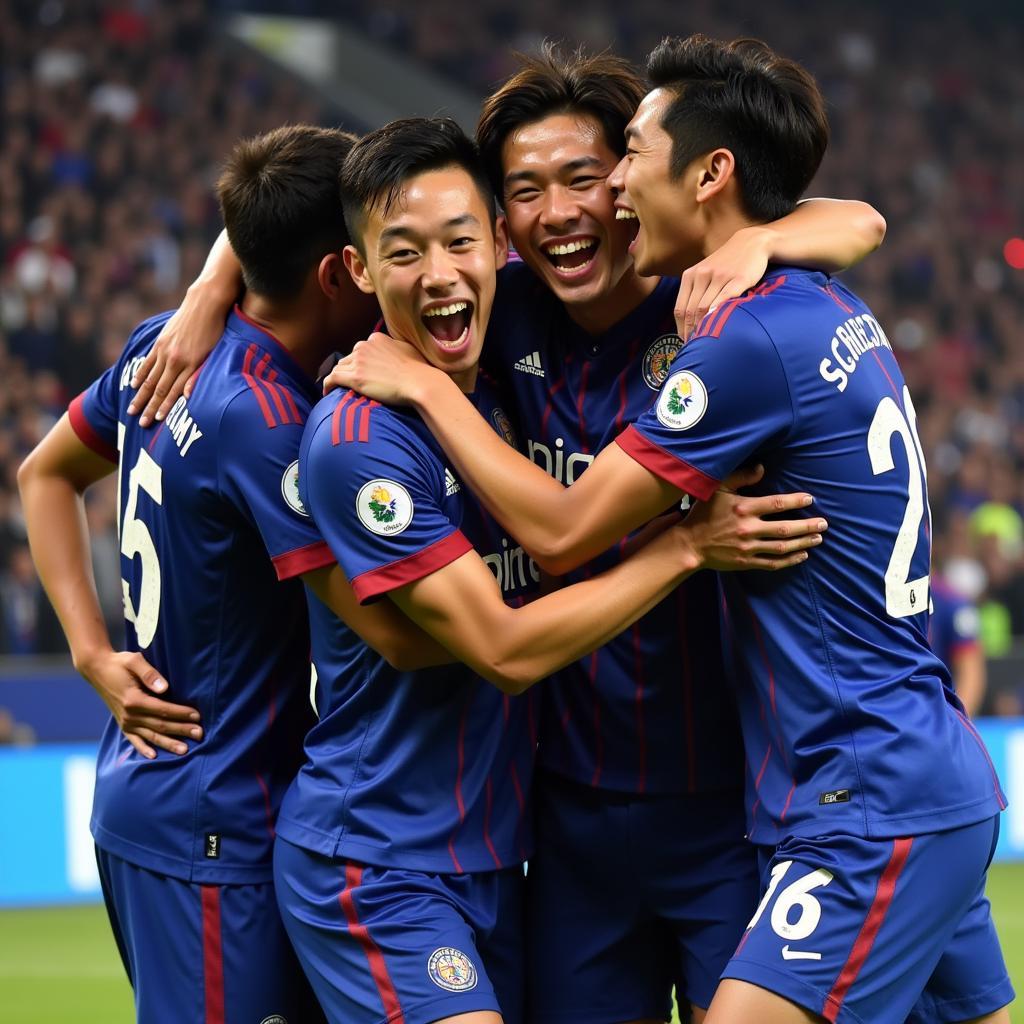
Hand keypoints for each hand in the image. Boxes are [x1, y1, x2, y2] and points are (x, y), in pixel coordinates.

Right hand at [77, 648, 201, 758]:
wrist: (97, 670)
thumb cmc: (120, 663)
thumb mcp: (134, 661)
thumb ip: (149, 674)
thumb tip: (164, 688)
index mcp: (133, 700)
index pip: (163, 710)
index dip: (181, 713)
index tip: (198, 716)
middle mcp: (129, 715)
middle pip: (160, 725)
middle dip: (181, 730)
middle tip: (200, 734)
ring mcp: (125, 722)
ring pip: (151, 736)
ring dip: (168, 743)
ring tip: (185, 749)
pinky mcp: (122, 724)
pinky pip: (134, 740)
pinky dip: (143, 749)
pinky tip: (154, 756)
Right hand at [128, 285, 230, 425]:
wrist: (206, 302)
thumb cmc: (217, 330)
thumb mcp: (214, 353)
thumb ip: (199, 375)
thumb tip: (187, 396)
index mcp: (189, 364)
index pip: (173, 392)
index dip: (164, 408)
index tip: (156, 422)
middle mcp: (174, 359)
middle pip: (158, 389)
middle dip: (149, 408)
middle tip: (141, 424)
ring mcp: (165, 350)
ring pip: (150, 378)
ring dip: (140, 396)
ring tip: (132, 410)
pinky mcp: (161, 342)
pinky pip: (148, 362)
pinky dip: (140, 375)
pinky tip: (133, 386)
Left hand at [323, 332, 432, 402]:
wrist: (418, 382)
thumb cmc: (418, 369)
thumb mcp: (407, 349)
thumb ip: (394, 346)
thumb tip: (392, 350)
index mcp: (376, 338)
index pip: (361, 349)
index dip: (361, 361)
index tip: (363, 371)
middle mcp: (364, 346)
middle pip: (349, 358)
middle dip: (350, 369)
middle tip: (354, 382)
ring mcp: (358, 361)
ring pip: (339, 367)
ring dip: (339, 377)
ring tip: (338, 388)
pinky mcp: (354, 377)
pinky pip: (333, 378)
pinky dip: (328, 384)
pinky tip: (327, 391)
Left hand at [674, 226, 770, 338]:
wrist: (751, 242)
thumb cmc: (726, 263)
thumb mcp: (704, 272)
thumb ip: (695, 292)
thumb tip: (687, 321)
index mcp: (690, 275)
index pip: (681, 308)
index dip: (681, 328)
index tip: (685, 342)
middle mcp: (702, 275)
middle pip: (692, 311)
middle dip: (691, 332)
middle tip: (695, 347)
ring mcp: (720, 276)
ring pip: (706, 308)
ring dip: (704, 328)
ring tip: (706, 343)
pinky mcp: (738, 279)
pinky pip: (725, 300)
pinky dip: (719, 316)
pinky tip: (719, 328)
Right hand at [681, 464, 826, 571]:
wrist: (690, 544)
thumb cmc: (703, 514)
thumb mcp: (717, 489)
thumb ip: (740, 477)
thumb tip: (762, 468)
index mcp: (743, 508)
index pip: (776, 504)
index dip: (795, 501)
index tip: (810, 499)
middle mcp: (748, 528)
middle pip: (785, 528)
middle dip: (807, 526)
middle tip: (824, 524)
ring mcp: (748, 547)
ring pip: (782, 547)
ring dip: (803, 542)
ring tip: (818, 538)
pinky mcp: (746, 562)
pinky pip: (772, 563)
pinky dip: (789, 560)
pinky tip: (803, 555)